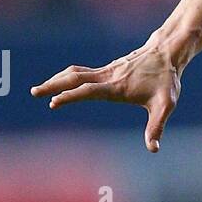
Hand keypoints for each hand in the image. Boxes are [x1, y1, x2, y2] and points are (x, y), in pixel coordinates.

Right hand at [31, 42, 181, 151]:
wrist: (168, 53)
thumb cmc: (166, 80)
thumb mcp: (166, 104)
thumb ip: (157, 126)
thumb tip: (153, 149)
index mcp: (117, 86)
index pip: (89, 91)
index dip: (72, 96)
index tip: (53, 103)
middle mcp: (108, 76)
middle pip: (75, 78)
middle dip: (54, 85)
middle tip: (34, 92)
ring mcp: (107, 71)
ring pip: (76, 73)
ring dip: (57, 80)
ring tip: (39, 89)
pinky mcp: (108, 69)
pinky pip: (82, 72)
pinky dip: (68, 77)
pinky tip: (61, 82)